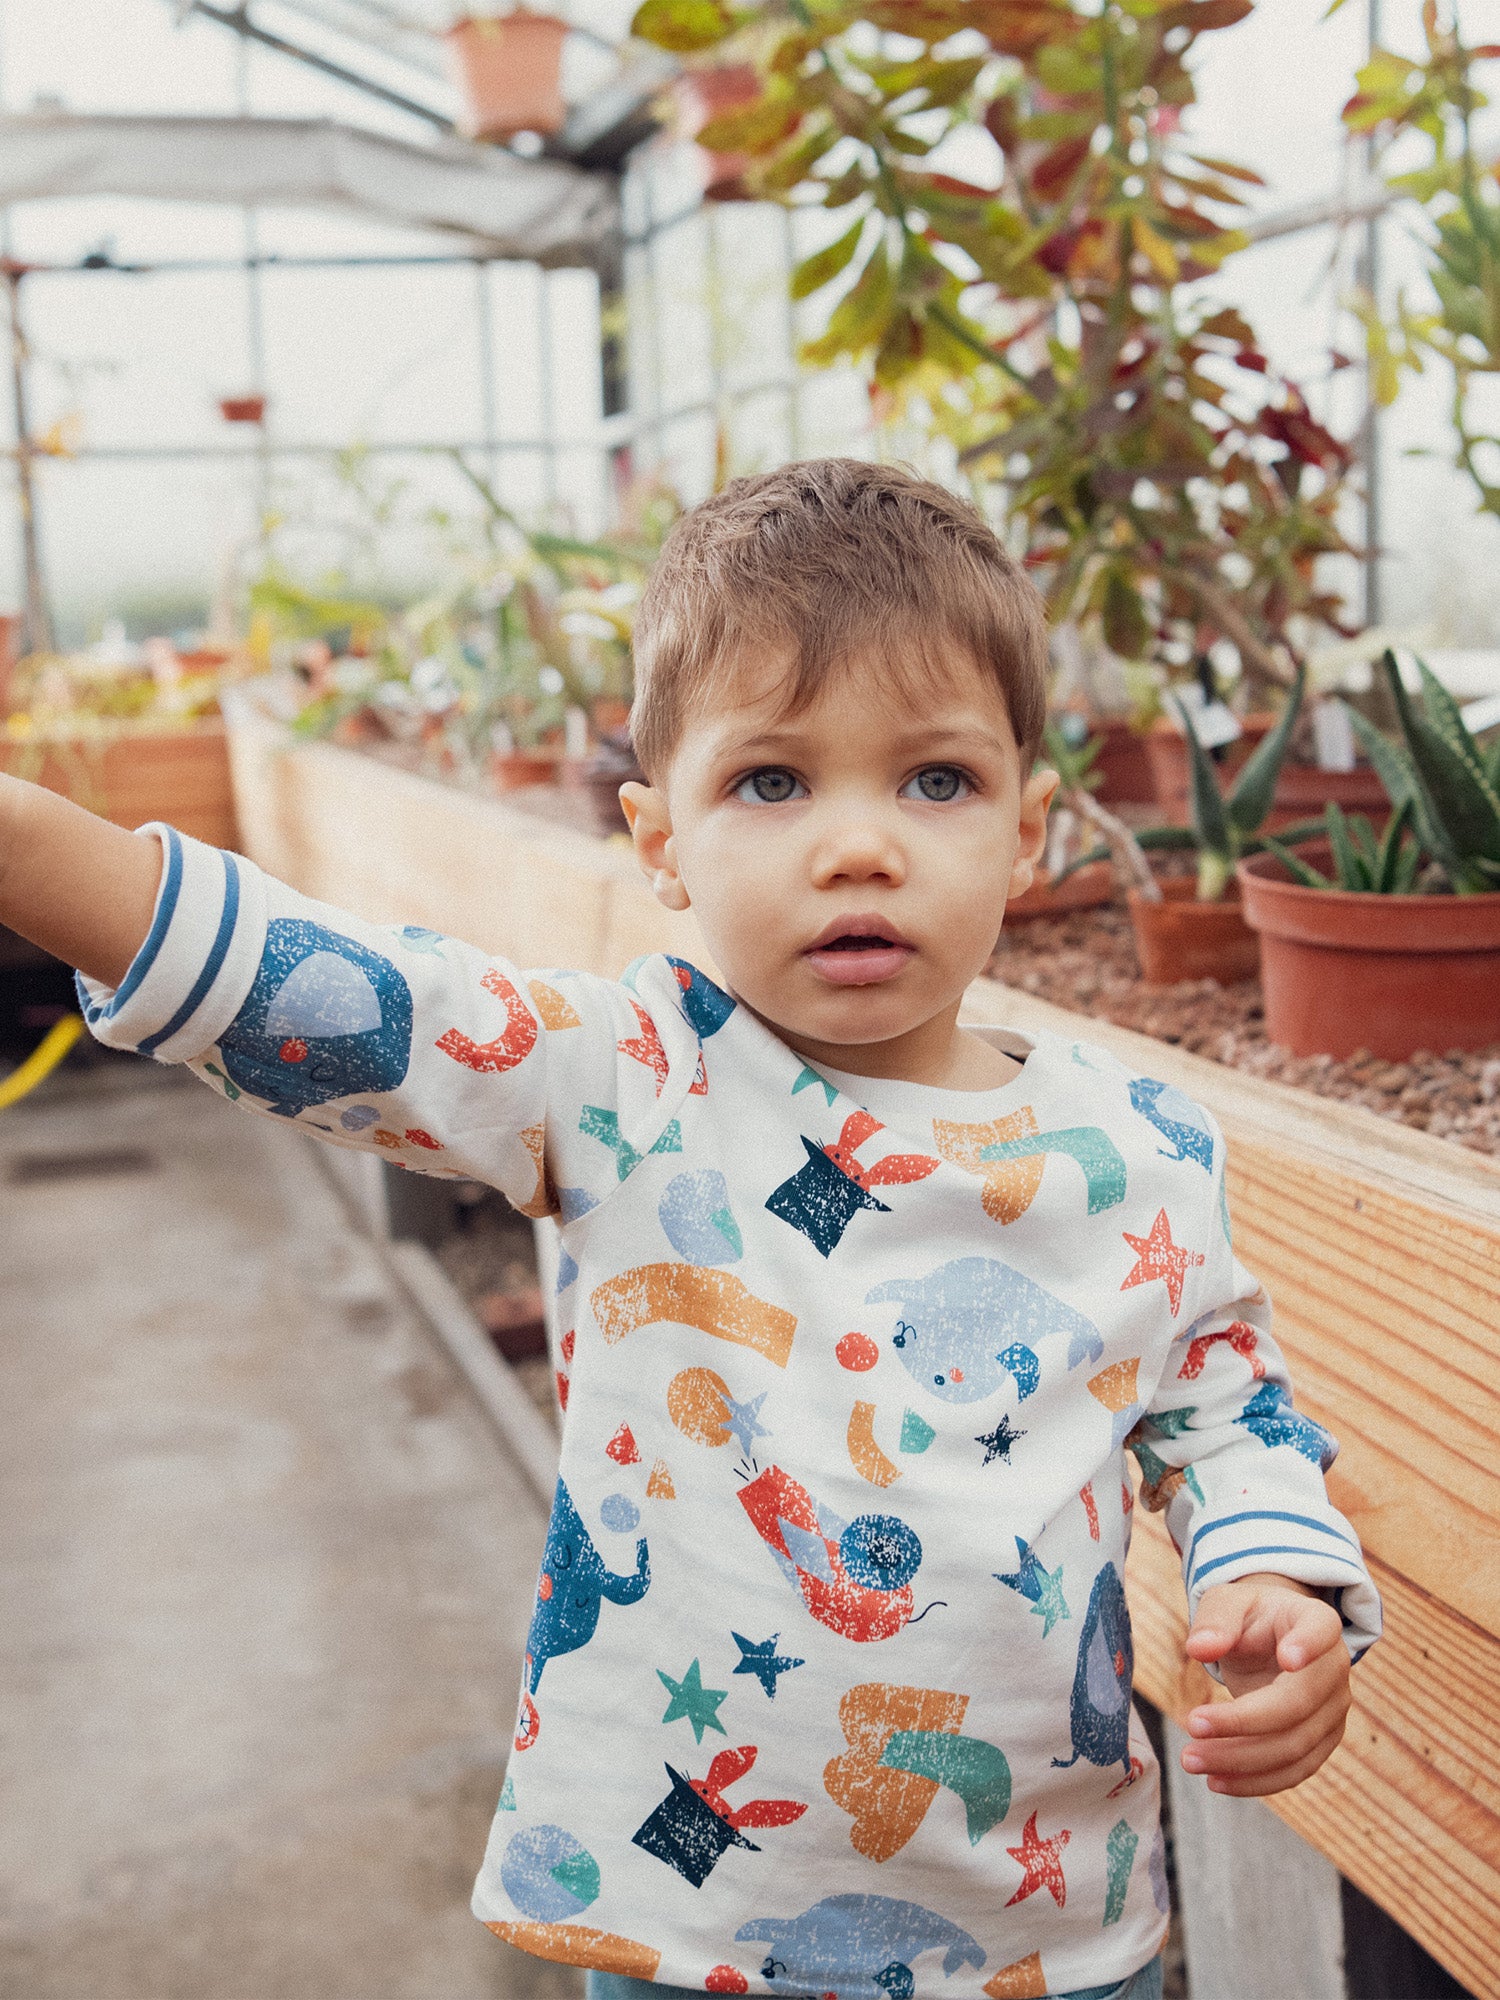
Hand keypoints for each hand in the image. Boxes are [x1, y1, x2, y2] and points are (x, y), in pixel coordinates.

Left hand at [1179, 1573, 1350, 1796]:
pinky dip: (1255, 1781)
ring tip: (1191, 1760)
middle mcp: (1334, 1668)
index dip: (1309, 1645)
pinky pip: (1294, 1771)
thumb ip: (1215, 1621)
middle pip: (1297, 1704)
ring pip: (1294, 1747)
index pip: (1321, 1630)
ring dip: (1241, 1761)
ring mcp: (1333, 1711)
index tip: (1287, 1658)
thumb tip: (1199, 1648)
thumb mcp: (1227, 1603)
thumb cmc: (1248, 1617)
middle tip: (1192, 1725)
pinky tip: (1216, 1780)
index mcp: (1315, 1621)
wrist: (1270, 1640)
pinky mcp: (1321, 1742)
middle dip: (1242, 1722)